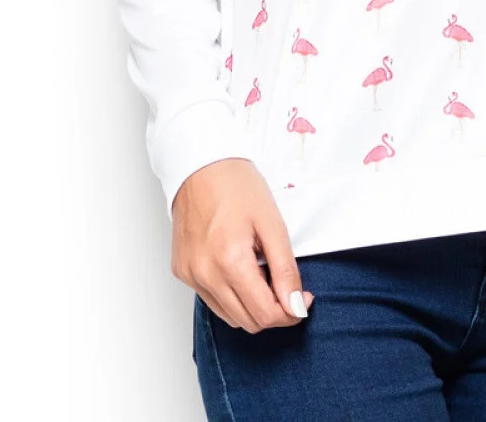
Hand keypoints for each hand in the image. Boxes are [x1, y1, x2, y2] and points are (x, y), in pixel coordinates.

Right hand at [170, 157, 315, 332]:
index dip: (291, 313)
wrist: (201, 163)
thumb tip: (296, 306)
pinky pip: (212, 300)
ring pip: (229, 316)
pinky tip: (241, 270)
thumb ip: (285, 270)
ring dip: (252, 306)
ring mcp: (190, 275)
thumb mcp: (272, 224)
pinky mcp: (182, 271)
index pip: (265, 315)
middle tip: (287, 286)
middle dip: (274, 312)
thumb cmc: (236, 185)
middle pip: (247, 322)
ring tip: (262, 273)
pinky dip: (232, 296)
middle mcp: (204, 274)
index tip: (304, 299)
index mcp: (229, 261)